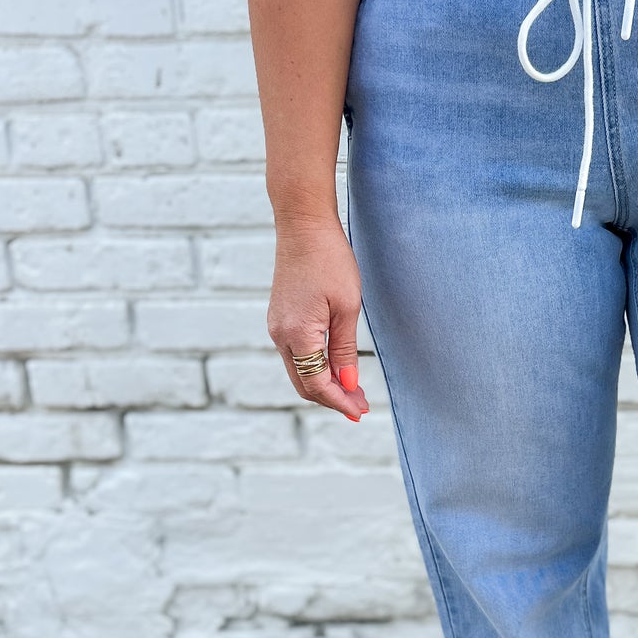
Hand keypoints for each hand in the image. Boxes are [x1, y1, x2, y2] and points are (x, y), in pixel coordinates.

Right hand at [268, 218, 370, 421]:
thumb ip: (345, 349)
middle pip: (304, 383)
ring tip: (353, 391)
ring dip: (325, 384)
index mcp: (297, 334)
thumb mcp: (347, 307)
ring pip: (299, 370)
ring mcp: (277, 327)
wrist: (303, 225)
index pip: (317, 384)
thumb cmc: (330, 260)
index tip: (360, 412)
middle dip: (333, 398)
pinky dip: (315, 367)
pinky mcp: (280, 318)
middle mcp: (280, 335)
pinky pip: (296, 354)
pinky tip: (335, 367)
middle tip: (361, 407)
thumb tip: (348, 384)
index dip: (339, 402)